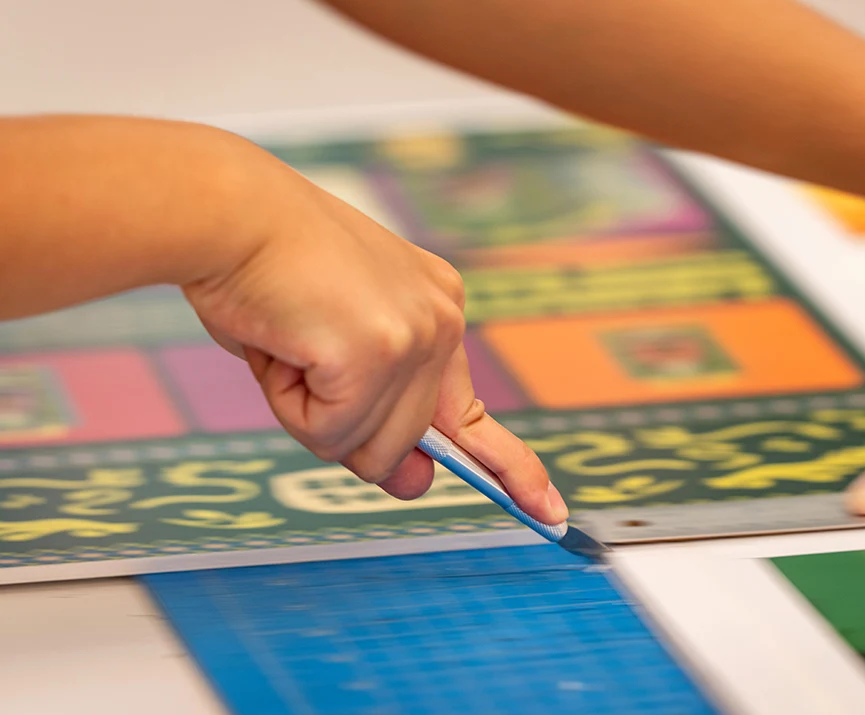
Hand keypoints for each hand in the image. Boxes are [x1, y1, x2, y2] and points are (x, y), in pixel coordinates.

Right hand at [182, 161, 568, 524]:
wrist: (227, 212)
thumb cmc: (265, 271)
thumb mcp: (332, 351)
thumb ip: (378, 417)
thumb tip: (415, 484)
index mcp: (437, 310)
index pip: (473, 413)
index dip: (509, 465)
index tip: (545, 507)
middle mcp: (442, 321)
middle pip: (403, 445)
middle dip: (340, 426)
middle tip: (300, 360)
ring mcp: (416, 337)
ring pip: (366, 449)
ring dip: (307, 412)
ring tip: (288, 340)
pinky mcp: (380, 351)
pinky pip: (329, 433)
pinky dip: (288, 403)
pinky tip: (282, 344)